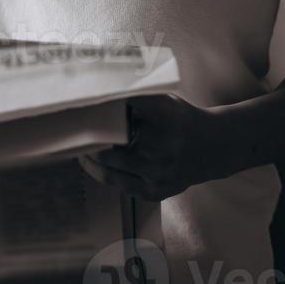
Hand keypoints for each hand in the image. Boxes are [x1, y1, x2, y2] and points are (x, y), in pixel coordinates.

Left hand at [78, 94, 222, 201]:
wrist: (212, 148)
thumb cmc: (181, 119)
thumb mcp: (165, 100)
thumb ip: (138, 97)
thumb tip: (101, 91)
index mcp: (165, 116)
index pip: (122, 108)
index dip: (99, 106)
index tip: (82, 103)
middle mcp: (162, 146)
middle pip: (110, 141)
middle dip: (90, 134)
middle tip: (72, 126)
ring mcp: (158, 173)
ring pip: (110, 166)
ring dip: (89, 156)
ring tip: (77, 146)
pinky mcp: (155, 192)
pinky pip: (119, 184)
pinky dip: (102, 173)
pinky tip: (92, 163)